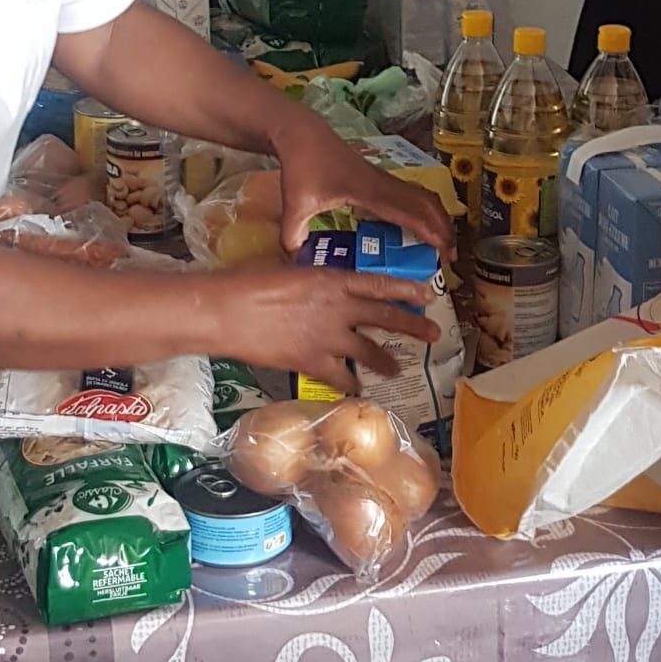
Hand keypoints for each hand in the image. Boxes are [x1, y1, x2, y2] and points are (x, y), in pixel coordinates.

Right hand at [206, 262, 436, 390]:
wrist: (227, 310)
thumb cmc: (248, 281)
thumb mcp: (288, 271)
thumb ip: (312, 282)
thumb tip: (319, 289)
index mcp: (332, 279)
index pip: (379, 283)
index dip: (405, 289)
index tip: (426, 293)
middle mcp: (338, 307)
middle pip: (385, 316)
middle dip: (412, 326)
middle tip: (433, 333)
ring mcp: (328, 337)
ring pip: (369, 351)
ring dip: (386, 361)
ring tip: (398, 369)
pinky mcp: (312, 361)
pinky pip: (341, 377)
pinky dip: (351, 385)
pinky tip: (357, 390)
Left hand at [273, 115, 452, 257]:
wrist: (303, 134)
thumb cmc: (301, 167)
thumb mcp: (295, 205)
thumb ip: (294, 236)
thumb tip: (298, 264)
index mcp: (368, 191)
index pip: (409, 212)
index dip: (430, 231)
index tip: (443, 252)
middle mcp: (383, 184)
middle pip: (425, 204)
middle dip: (443, 228)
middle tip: (450, 257)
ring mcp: (383, 179)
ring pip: (422, 196)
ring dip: (437, 217)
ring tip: (444, 243)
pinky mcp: (379, 178)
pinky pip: (411, 194)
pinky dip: (425, 209)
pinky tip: (423, 225)